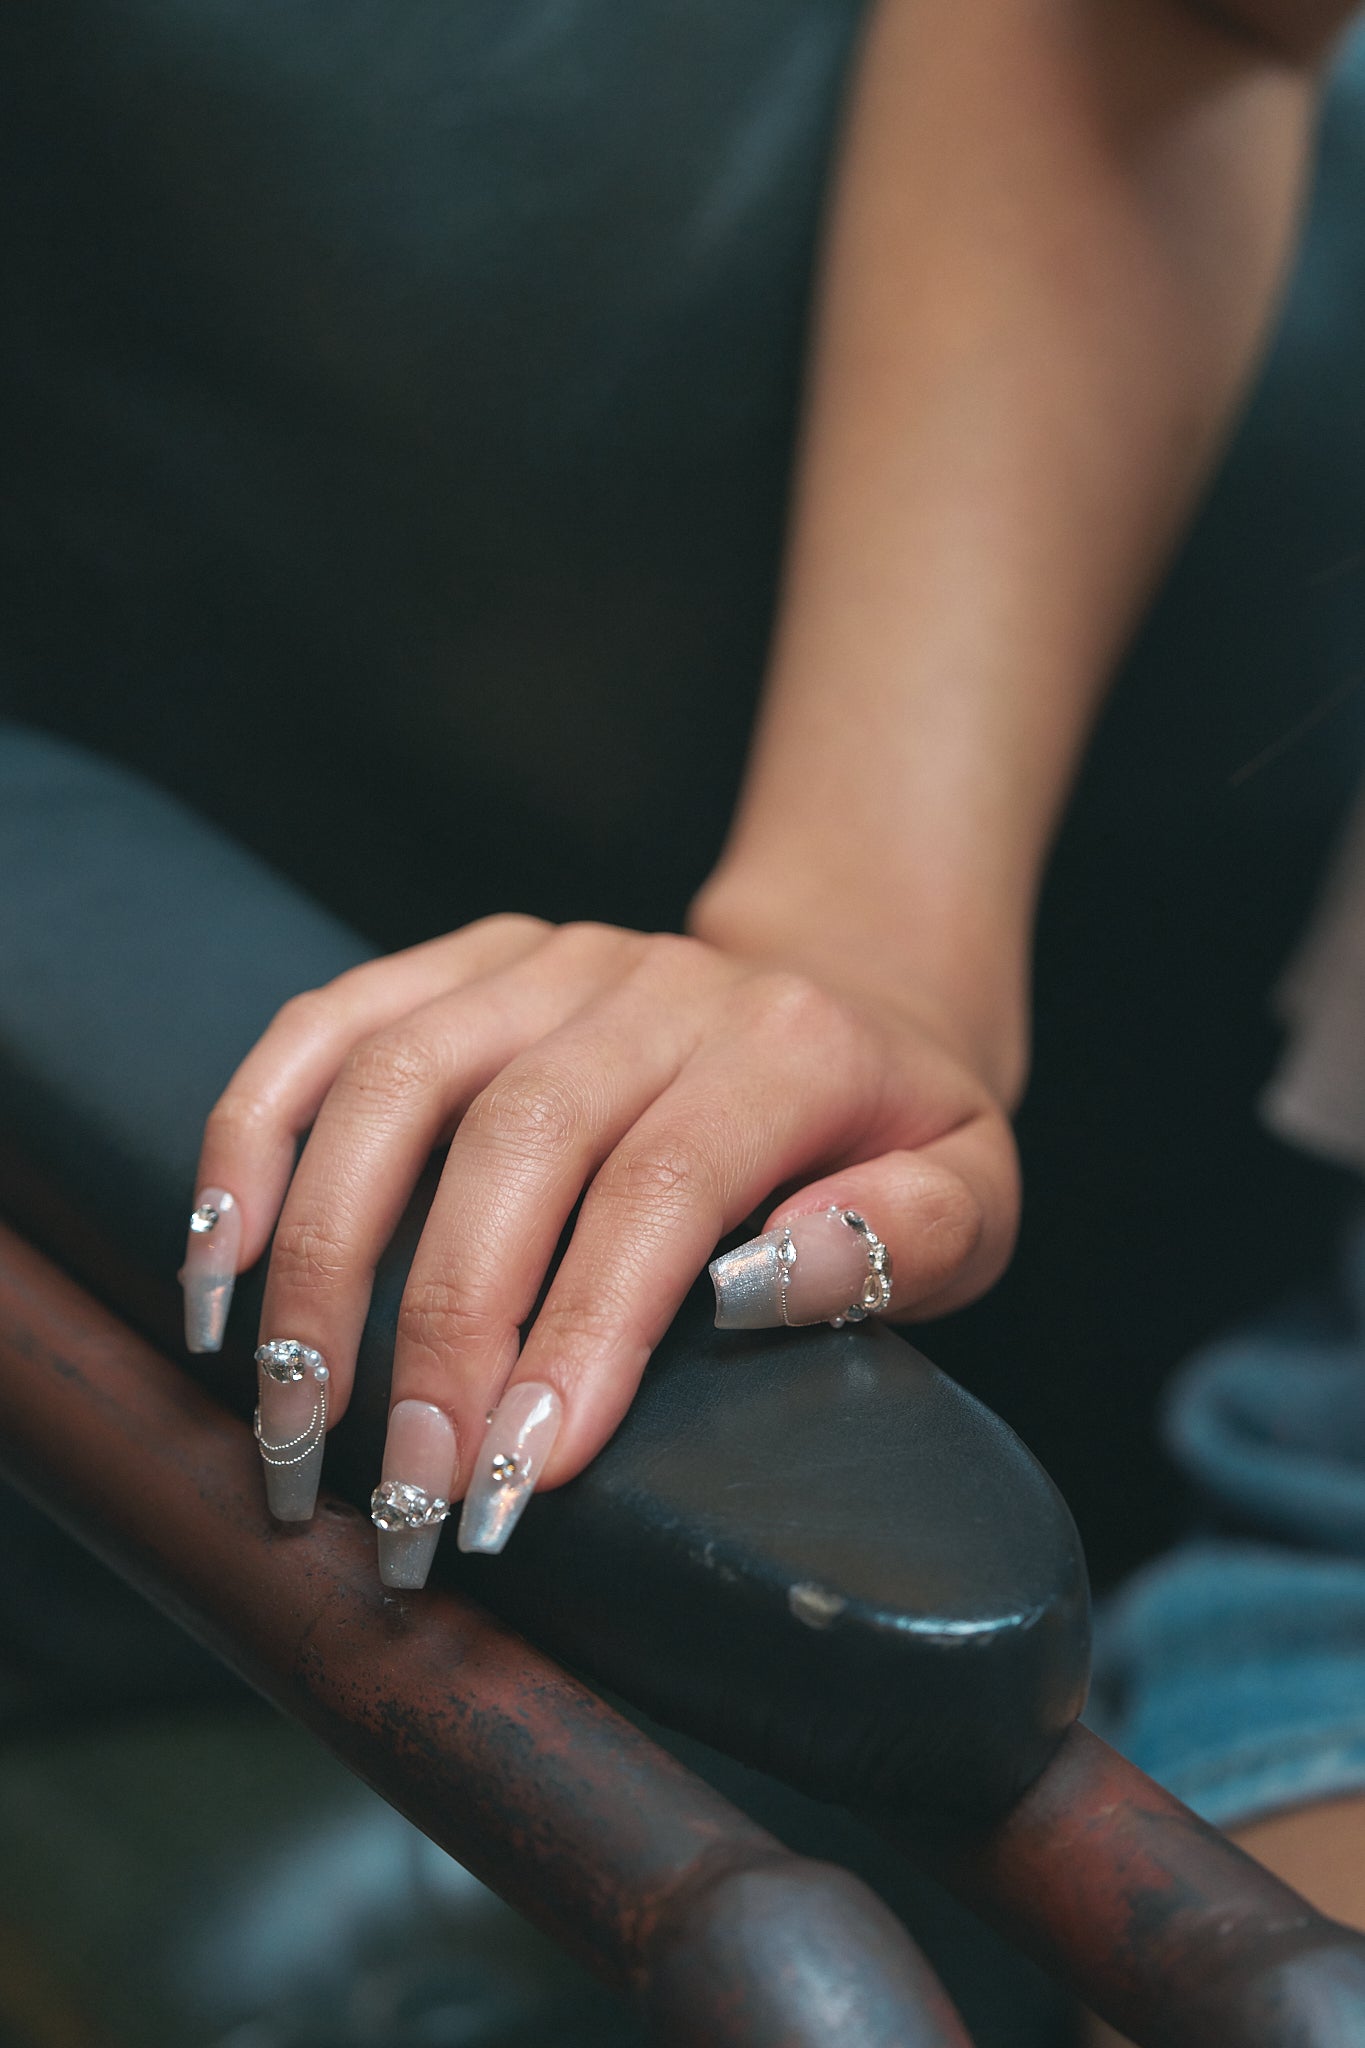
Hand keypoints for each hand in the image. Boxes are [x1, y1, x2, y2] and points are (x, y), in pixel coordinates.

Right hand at [185, 914, 1018, 1573]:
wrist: (846, 988)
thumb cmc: (897, 1128)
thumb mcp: (972, 1192)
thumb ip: (905, 1237)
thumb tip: (766, 1283)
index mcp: (787, 1042)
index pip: (663, 1190)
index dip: (580, 1335)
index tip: (513, 1482)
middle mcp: (653, 980)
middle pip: (515, 1145)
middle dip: (442, 1336)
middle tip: (399, 1499)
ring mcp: (545, 960)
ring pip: (397, 1083)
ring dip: (324, 1259)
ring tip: (290, 1421)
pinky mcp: (464, 960)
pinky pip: (325, 1026)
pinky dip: (252, 1139)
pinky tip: (217, 1265)